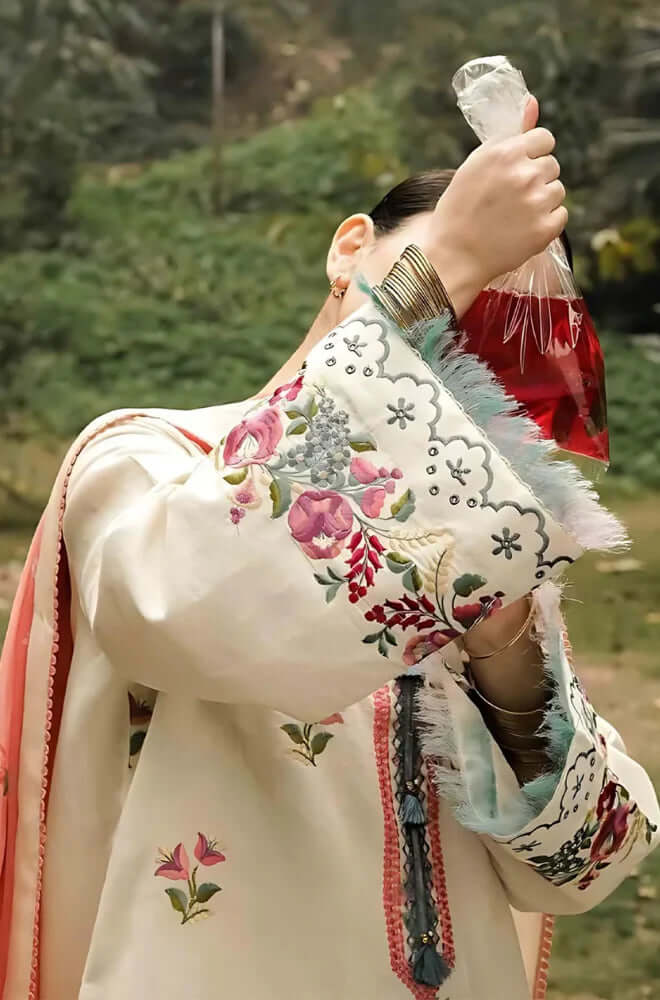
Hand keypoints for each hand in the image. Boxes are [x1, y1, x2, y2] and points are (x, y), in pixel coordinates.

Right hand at [418, 96, 565, 315]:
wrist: (453, 256)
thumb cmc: (459, 209)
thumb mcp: (476, 164)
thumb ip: (509, 134)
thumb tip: (533, 102)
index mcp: (506, 153)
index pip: (544, 139)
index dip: (532, 154)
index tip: (519, 169)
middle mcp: (525, 174)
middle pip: (551, 165)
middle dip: (536, 179)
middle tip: (510, 199)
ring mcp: (537, 203)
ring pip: (558, 190)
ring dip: (542, 201)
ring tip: (515, 216)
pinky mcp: (545, 229)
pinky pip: (560, 215)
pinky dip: (546, 223)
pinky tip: (522, 230)